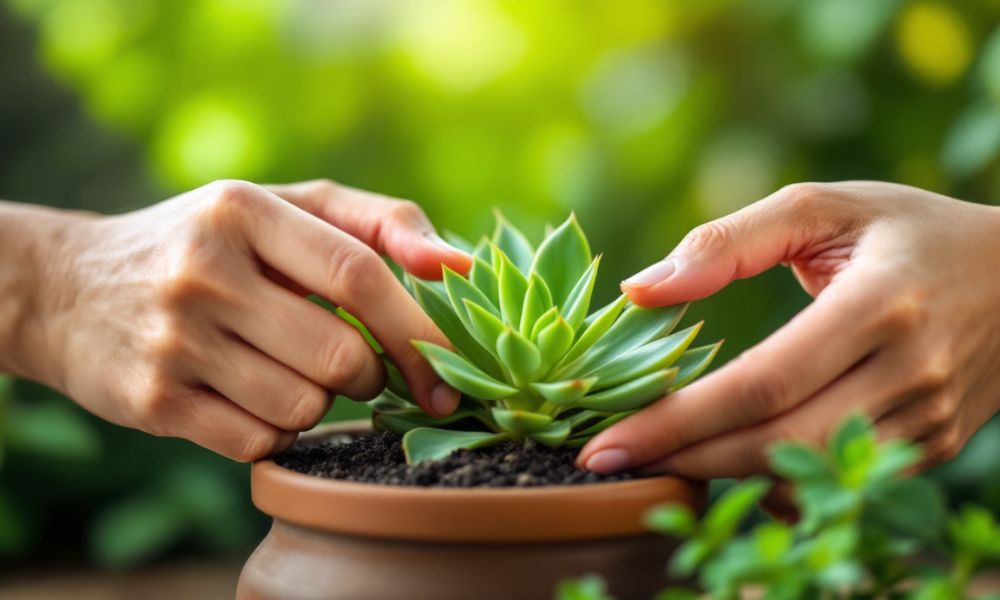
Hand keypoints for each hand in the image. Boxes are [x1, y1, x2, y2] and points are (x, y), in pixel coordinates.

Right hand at [13, 179, 470, 460]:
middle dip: (369, 375)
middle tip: (355, 365)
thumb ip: (379, 223)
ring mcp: (173, 340)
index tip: (447, 371)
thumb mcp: (284, 207)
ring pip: (304, 408)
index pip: (359, 274)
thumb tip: (461, 266)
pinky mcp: (152, 402)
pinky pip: (259, 443)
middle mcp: (203, 271)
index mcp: (244, 210)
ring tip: (289, 370)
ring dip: (320, 403)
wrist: (70, 289)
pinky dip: (276, 432)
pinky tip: (252, 397)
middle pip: (340, 356)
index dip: (416, 329)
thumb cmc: (211, 243)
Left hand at [578, 181, 999, 480]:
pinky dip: (775, 485)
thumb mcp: (824, 208)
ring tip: (652, 463)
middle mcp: (910, 372)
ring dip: (721, 479)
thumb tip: (639, 288)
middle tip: (608, 461)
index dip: (678, 421)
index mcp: (879, 304)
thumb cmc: (908, 232)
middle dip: (685, 461)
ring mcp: (928, 419)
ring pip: (807, 475)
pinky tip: (724, 467)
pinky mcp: (933, 445)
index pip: (763, 382)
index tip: (605, 443)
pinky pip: (840, 484)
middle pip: (779, 443)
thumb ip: (727, 240)